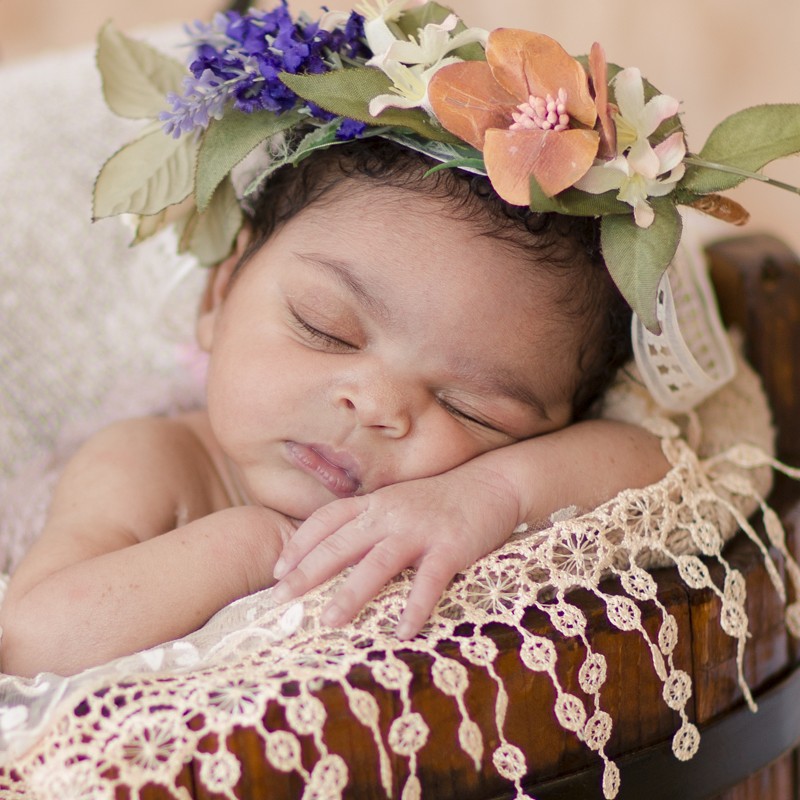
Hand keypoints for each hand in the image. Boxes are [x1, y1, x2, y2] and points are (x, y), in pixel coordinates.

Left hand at [270, 460, 520, 638]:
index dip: (299, 544)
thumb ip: (370, 523)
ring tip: (330, 621)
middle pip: (342, 543)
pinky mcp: (451, 546)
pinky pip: (430, 581)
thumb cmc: (440, 501)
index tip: (276, 570)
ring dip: (352, 593)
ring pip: (379, 563)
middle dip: (308, 572)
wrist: (491, 484)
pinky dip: (415, 607)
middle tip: (280, 599)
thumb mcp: (398, 503)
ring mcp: (421, 529)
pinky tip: (403, 632)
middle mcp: (391, 513)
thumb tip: (336, 554)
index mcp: (376, 503)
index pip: (327, 520)